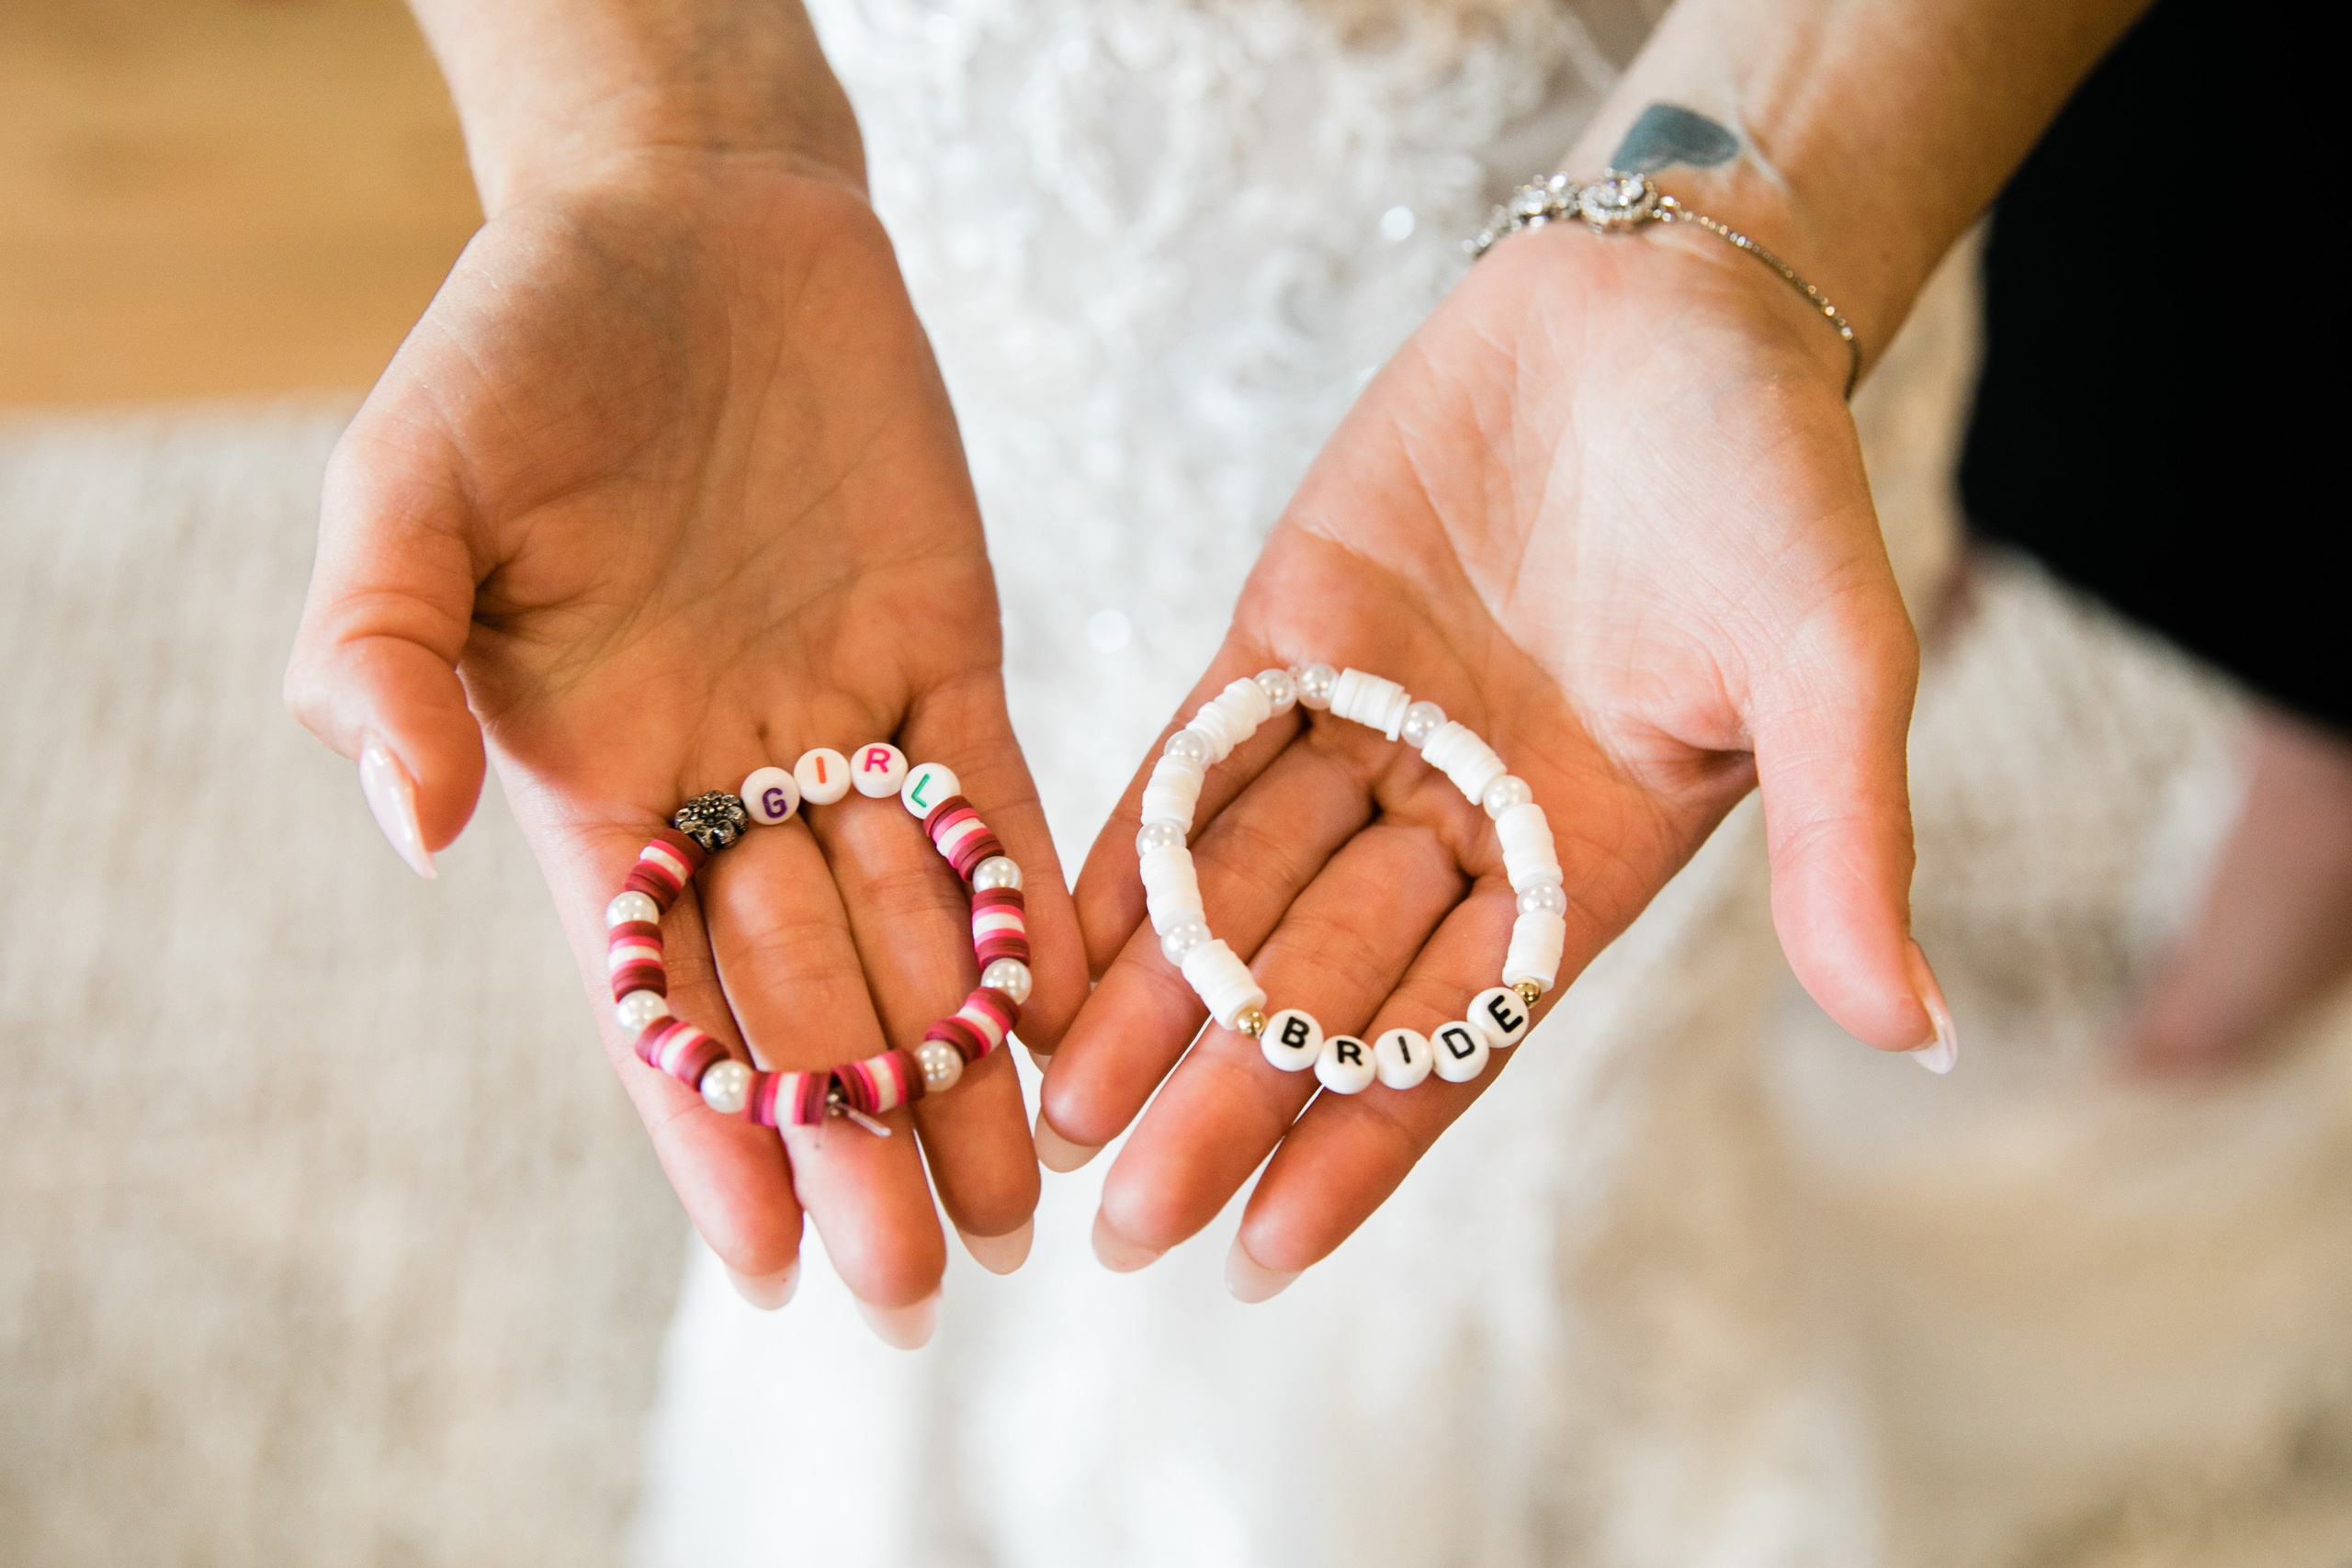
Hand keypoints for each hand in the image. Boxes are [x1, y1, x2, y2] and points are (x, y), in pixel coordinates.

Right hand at [285, 152, 1083, 1329]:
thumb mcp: (406, 487)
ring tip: (1021, 1211)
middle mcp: (724, 784)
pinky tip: (1079, 1021)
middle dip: (864, 1141)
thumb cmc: (517, 346)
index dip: (713, 1130)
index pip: (657, 996)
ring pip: (914, 934)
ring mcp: (844, 725)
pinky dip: (1034, 908)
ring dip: (966, 1071)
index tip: (770, 1260)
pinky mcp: (947, 652)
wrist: (685, 220)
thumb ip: (379, 656)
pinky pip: (998, 806)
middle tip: (924, 1284)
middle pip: (804, 997)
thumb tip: (409, 831)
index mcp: (589, 782)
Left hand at [1039, 219, 1950, 1292]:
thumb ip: (1844, 843)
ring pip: (1238, 892)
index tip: (1264, 1253)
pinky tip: (1052, 941)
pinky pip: (1193, 761)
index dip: (1361, 1143)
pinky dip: (1128, 851)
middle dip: (1225, 1100)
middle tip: (1122, 1222)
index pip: (1456, 1035)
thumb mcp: (1830, 664)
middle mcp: (1459, 818)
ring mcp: (1365, 729)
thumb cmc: (1774, 481)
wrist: (1665, 297)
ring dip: (1152, 1004)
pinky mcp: (1287, 633)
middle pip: (1325, 984)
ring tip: (1059, 1115)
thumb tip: (1918, 1033)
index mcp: (1581, 859)